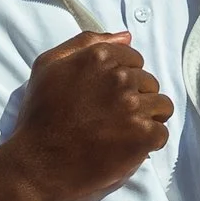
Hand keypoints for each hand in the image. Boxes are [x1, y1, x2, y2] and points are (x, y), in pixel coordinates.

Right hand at [0, 31, 171, 200]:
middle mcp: (120, 78)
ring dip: (146, 119)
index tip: (108, 98)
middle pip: (149, 82)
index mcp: (99, 58)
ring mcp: (133, 107)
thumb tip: (125, 36)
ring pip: (161, 106)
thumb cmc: (39, 117)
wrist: (37, 164)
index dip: (123, 80)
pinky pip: (162, 133)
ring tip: (123, 133)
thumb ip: (85, 44)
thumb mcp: (48, 66)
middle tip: (112, 118)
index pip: (134, 60)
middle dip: (136, 98)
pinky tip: (128, 148)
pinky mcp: (142, 136)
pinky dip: (149, 143)